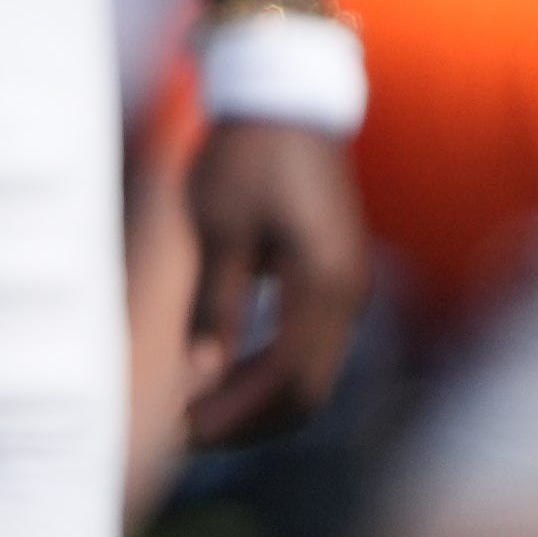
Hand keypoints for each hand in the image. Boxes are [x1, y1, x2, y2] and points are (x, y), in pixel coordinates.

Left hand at [179, 112, 366, 443]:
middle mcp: (350, 296)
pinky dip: (271, 370)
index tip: (186, 431)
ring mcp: (350, 289)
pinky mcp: (338, 280)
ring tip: (201, 412)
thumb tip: (203, 374)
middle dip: (250, 420)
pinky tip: (226, 377)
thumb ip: (215, 304)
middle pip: (308, 389)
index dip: (239, 415)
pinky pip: (312, 345)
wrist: (288, 102)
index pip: (289, 380)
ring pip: (313, 372)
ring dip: (260, 400)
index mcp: (324, 286)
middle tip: (188, 434)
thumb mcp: (218, 228)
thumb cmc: (247, 157)